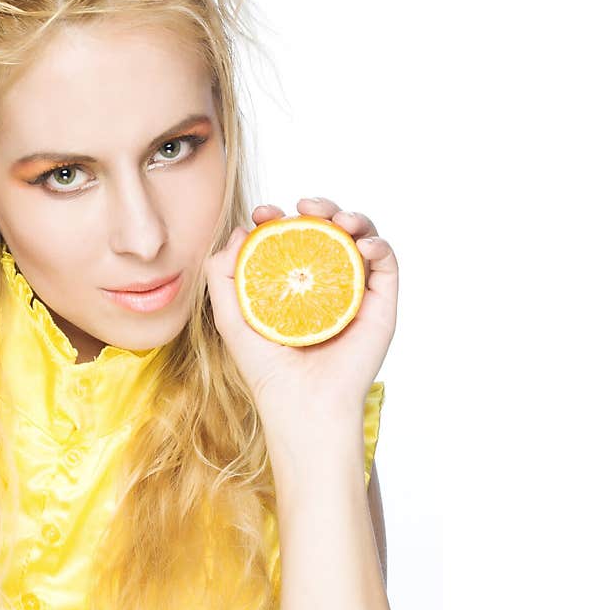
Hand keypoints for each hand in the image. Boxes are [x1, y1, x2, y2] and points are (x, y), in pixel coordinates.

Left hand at [203, 197, 398, 459]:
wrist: (303, 403)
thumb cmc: (266, 368)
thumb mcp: (231, 316)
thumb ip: (222, 274)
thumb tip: (238, 231)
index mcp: (295, 284)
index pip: (293, 238)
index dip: (280, 218)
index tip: (265, 213)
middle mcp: (327, 283)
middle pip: (330, 231)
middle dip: (320, 208)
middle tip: (304, 207)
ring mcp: (355, 292)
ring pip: (361, 238)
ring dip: (353, 217)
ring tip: (338, 219)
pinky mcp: (381, 304)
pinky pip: (387, 263)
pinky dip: (378, 244)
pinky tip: (361, 245)